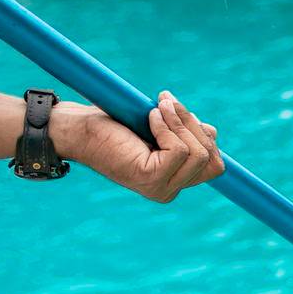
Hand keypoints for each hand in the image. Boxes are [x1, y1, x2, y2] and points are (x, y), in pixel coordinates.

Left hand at [52, 91, 223, 202]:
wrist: (78, 129)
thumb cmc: (113, 125)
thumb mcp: (159, 127)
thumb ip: (184, 133)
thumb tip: (211, 132)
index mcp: (173, 181)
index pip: (214, 165)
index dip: (206, 137)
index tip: (180, 113)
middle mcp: (169, 191)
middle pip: (212, 160)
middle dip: (194, 125)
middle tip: (166, 102)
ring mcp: (161, 188)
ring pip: (199, 154)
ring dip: (180, 122)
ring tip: (157, 107)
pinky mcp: (150, 178)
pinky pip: (179, 150)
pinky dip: (168, 127)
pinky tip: (149, 118)